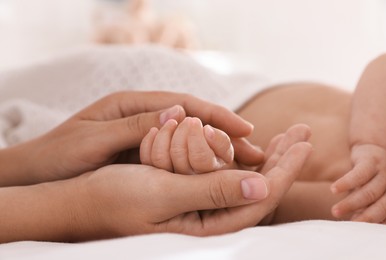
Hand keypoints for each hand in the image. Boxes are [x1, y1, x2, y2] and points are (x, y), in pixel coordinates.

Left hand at [2, 91, 260, 185]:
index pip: (185, 105)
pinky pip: (177, 156)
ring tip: (246, 164)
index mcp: (132, 105)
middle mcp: (143, 116)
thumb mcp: (94, 140)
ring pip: (189, 140)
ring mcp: (144, 135)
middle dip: (225, 135)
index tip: (246, 129)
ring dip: (217, 151)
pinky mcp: (142, 154)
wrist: (37, 173)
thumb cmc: (59, 155)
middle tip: (257, 152)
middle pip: (193, 121)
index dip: (217, 116)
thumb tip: (177, 115)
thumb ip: (134, 128)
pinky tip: (215, 174)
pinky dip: (198, 163)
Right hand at [74, 127, 310, 239]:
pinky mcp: (191, 194)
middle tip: (302, 133)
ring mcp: (201, 206)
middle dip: (283, 160)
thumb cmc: (114, 199)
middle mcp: (209, 219)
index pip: (259, 198)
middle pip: (259, 189)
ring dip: (267, 156)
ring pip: (246, 181)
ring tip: (287, 136)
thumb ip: (211, 192)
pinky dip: (242, 156)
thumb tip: (261, 187)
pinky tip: (252, 144)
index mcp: (207, 226)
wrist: (83, 202)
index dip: (284, 170)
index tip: (303, 143)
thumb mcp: (162, 194)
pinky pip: (226, 176)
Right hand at [331, 144, 385, 223]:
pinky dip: (346, 183)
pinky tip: (334, 190)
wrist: (372, 150)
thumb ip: (365, 207)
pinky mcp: (371, 161)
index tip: (359, 232)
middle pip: (383, 206)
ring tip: (334, 211)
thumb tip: (354, 224)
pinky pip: (359, 174)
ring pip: (370, 192)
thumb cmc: (370, 178)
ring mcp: (384, 173)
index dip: (375, 224)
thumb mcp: (370, 193)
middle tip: (349, 226)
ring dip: (351, 203)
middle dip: (366, 218)